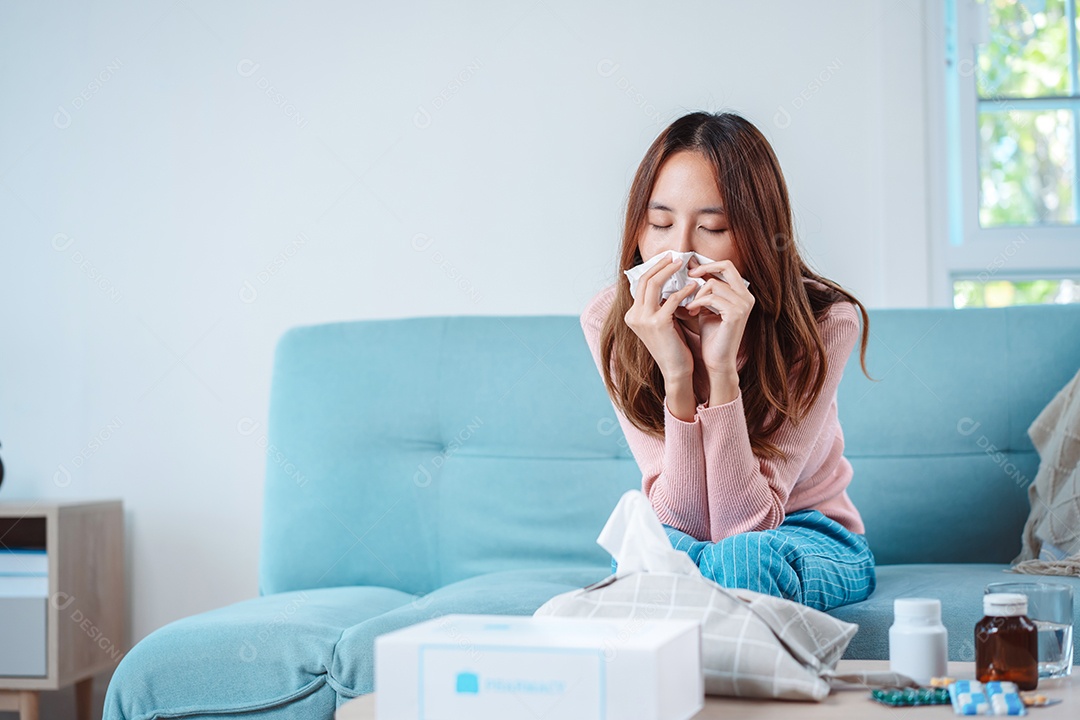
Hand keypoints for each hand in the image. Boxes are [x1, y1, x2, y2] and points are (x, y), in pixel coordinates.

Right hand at [623, 253, 698, 383]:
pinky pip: (671, 299)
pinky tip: (694, 287)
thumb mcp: (662, 321)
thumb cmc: (673, 346)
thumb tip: (669, 281)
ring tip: (683, 264)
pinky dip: (684, 291)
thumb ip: (660, 304)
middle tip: (674, 256)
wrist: (676, 370)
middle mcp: (634, 316)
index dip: (654, 269)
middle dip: (660, 265)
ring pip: (654, 284)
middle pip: (644, 280)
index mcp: (632, 315)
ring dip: (669, 272)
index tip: (667, 260)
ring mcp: (644, 320)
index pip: (640, 284)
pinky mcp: (658, 323)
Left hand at [684, 259, 753, 380]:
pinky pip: (712, 298)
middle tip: (689, 275)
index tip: (691, 270)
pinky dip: (698, 303)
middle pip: (727, 266)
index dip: (708, 265)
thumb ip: (704, 290)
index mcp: (742, 294)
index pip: (727, 267)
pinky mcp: (736, 314)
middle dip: (704, 268)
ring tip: (690, 307)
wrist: (718, 361)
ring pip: (714, 284)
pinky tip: (692, 311)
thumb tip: (691, 269)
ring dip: (696, 294)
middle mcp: (747, 296)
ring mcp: (743, 304)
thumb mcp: (707, 308)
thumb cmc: (712, 336)